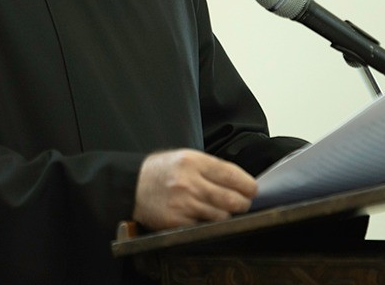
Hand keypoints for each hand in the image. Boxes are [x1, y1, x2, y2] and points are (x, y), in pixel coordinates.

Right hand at [133, 149, 257, 229]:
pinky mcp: (176, 222)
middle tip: (242, 203)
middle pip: (232, 199)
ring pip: (221, 216)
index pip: (233, 175)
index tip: (253, 190)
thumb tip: (240, 182)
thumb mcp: (185, 157)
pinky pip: (204, 227)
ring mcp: (183, 204)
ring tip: (221, 210)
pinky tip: (204, 217)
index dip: (248, 186)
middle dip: (242, 203)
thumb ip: (211, 168)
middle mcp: (189, 182)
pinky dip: (209, 224)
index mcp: (193, 161)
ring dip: (226, 215)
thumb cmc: (161, 170)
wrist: (131, 186)